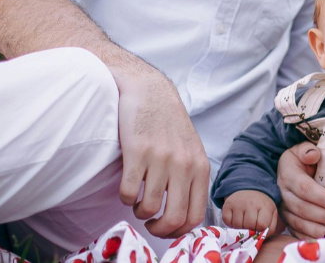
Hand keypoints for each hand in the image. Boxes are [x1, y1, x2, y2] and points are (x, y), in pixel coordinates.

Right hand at [114, 66, 209, 237]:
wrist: (150, 91)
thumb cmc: (169, 124)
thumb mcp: (191, 150)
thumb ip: (192, 178)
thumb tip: (186, 215)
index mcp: (200, 167)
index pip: (196, 215)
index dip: (179, 232)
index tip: (167, 229)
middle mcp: (183, 164)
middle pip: (175, 217)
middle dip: (159, 229)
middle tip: (150, 223)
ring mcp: (161, 158)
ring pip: (149, 207)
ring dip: (139, 211)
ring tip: (137, 201)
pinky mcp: (137, 151)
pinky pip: (128, 192)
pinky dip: (125, 197)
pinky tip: (127, 187)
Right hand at [223, 191, 279, 232]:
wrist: (250, 189)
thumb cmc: (261, 206)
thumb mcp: (271, 214)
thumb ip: (270, 228)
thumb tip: (261, 238)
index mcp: (264, 206)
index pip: (261, 225)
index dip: (260, 229)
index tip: (259, 227)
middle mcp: (250, 203)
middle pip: (248, 225)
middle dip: (250, 229)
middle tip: (250, 225)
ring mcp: (237, 204)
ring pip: (237, 225)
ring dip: (240, 228)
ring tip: (244, 222)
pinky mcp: (227, 205)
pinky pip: (226, 221)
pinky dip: (230, 224)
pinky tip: (236, 219)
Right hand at [277, 142, 324, 238]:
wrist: (288, 169)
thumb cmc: (301, 159)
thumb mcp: (302, 149)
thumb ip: (307, 150)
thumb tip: (313, 155)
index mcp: (288, 175)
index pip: (305, 188)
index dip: (323, 198)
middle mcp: (283, 193)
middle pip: (303, 208)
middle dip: (324, 217)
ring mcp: (284, 208)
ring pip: (299, 223)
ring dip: (318, 230)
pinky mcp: (286, 220)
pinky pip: (296, 231)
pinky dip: (310, 238)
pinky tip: (324, 240)